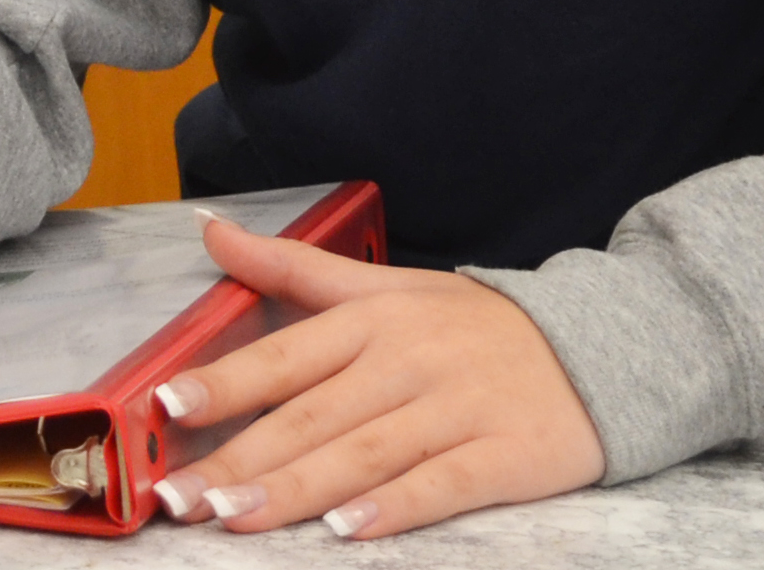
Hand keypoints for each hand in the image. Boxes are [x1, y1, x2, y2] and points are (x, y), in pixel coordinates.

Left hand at [149, 214, 603, 537]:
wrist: (597, 347)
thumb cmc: (472, 325)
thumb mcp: (386, 286)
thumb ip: (294, 268)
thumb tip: (212, 232)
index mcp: (374, 319)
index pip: (286, 354)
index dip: (224, 381)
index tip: (165, 405)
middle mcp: (408, 360)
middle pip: (313, 415)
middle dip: (241, 457)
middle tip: (180, 497)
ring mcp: (458, 409)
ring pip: (365, 453)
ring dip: (297, 489)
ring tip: (236, 517)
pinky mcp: (506, 456)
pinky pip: (443, 485)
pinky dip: (395, 508)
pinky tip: (349, 531)